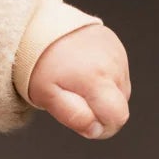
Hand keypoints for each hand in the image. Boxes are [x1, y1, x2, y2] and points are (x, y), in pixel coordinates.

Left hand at [28, 24, 129, 138]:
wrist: (37, 28)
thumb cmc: (38, 65)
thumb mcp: (47, 97)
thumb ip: (74, 116)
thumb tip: (96, 131)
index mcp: (97, 79)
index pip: (118, 116)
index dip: (104, 128)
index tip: (85, 124)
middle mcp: (113, 65)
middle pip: (121, 105)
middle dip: (102, 111)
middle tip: (74, 100)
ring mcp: (117, 53)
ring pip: (121, 89)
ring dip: (103, 94)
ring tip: (76, 83)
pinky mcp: (116, 45)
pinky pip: (118, 72)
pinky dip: (105, 78)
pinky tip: (84, 72)